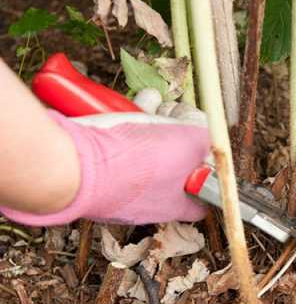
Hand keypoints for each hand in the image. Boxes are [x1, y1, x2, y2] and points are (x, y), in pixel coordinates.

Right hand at [0, 90, 210, 225]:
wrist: (78, 166)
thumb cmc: (139, 162)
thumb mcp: (190, 145)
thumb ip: (206, 141)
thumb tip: (207, 138)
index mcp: (176, 204)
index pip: (203, 197)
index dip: (209, 168)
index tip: (206, 145)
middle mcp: (150, 200)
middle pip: (174, 160)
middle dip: (175, 129)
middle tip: (171, 112)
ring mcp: (123, 186)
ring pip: (146, 146)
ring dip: (152, 116)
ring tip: (151, 99)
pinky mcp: (99, 169)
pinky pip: (121, 142)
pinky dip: (128, 118)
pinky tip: (135, 102)